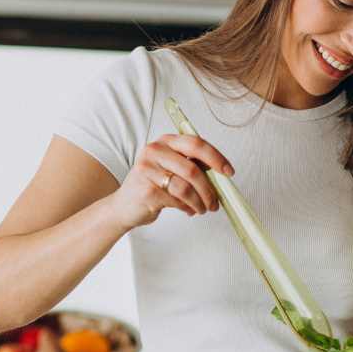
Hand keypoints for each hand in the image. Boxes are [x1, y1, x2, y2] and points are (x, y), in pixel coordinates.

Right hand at [107, 134, 232, 229]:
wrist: (123, 206)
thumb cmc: (151, 186)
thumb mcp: (170, 168)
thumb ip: (192, 166)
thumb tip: (220, 175)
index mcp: (165, 141)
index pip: (196, 143)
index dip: (216, 158)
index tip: (229, 172)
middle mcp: (154, 151)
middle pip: (193, 169)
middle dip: (210, 189)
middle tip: (216, 201)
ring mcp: (148, 170)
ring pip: (186, 187)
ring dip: (200, 202)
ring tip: (203, 209)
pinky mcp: (147, 190)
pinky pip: (177, 200)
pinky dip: (188, 208)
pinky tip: (188, 210)